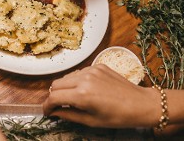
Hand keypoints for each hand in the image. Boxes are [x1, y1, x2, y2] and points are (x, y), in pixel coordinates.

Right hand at [43, 64, 160, 127]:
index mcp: (82, 95)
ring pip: (66, 77)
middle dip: (54, 95)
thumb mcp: (91, 121)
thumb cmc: (117, 117)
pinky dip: (76, 81)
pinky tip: (86, 89)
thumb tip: (54, 113)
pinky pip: (79, 72)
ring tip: (74, 98)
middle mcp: (83, 79)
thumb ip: (68, 115)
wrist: (140, 103)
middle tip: (59, 105)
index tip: (47, 112)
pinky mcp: (97, 65)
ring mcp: (90, 70)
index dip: (47, 106)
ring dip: (65, 87)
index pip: (54, 97)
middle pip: (56, 84)